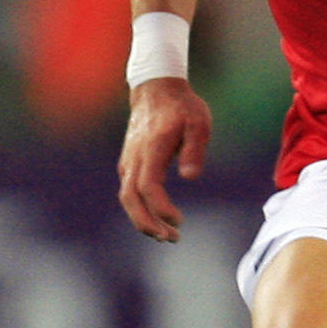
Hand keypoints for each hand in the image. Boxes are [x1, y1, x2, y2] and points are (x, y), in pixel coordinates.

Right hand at [117, 77, 212, 241]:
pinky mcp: (130, 163)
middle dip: (147, 223)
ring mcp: (129, 161)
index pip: (148, 186)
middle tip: (170, 238)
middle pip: (130, 198)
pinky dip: (141, 209)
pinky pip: (130, 191)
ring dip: (143, 220)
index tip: (179, 220)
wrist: (155, 89)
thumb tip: (190, 177)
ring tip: (167, 235)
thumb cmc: (182, 107)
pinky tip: (158, 218)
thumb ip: (194, 150)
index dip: (161, 208)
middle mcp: (135, 158)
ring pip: (127, 197)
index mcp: (151, 149)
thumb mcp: (198, 123)